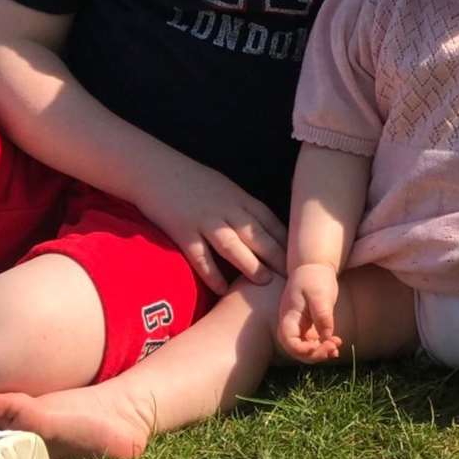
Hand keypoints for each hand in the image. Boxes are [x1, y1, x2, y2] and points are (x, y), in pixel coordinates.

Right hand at [133, 152, 287, 295]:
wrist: (155, 169)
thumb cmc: (192, 180)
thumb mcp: (224, 188)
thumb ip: (243, 208)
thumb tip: (265, 230)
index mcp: (239, 198)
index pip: (270, 221)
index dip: (287, 241)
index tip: (303, 259)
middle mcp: (226, 209)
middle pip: (256, 234)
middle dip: (277, 256)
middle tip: (294, 277)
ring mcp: (204, 219)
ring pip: (232, 244)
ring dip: (250, 263)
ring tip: (265, 282)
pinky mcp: (183, 230)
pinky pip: (200, 255)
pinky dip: (212, 273)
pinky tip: (222, 289)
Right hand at [278, 263, 342, 361]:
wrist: (314, 266)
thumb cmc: (314, 277)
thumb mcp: (320, 294)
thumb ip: (322, 316)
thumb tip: (326, 337)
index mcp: (289, 316)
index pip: (289, 341)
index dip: (301, 350)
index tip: (316, 347)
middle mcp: (292, 324)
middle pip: (297, 349)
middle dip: (314, 354)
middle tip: (333, 349)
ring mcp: (300, 325)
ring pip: (306, 347)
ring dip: (321, 351)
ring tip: (336, 347)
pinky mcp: (310, 325)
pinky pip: (314, 341)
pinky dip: (324, 345)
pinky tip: (336, 343)